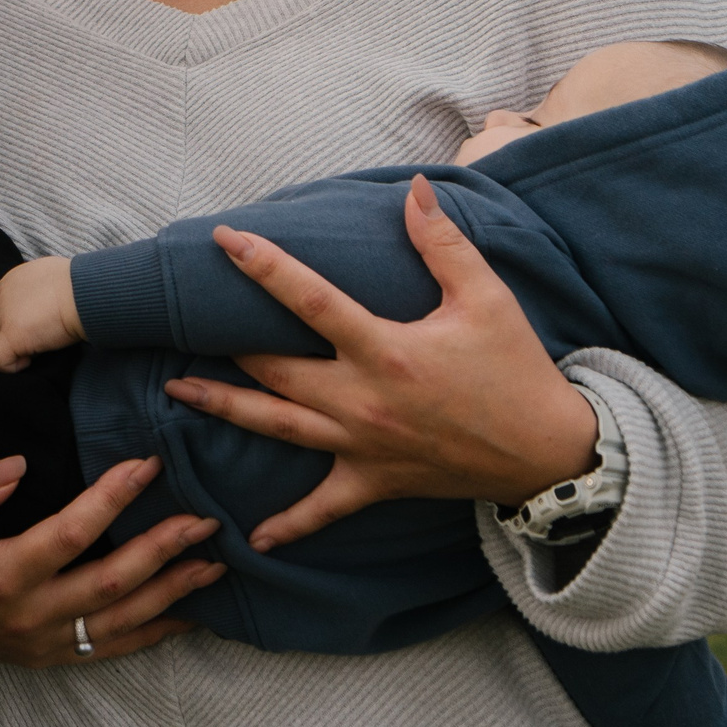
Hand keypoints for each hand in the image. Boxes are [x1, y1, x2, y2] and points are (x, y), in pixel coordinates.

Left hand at [0, 256, 83, 372]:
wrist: (83, 294)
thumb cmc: (77, 287)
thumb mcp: (52, 279)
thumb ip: (39, 290)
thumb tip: (47, 303)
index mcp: (11, 281)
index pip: (4, 307)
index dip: (19, 319)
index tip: (40, 324)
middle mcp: (1, 295)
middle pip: (0, 324)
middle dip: (20, 334)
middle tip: (45, 335)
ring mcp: (2, 316)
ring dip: (19, 347)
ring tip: (43, 344)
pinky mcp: (10, 335)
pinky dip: (11, 365)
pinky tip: (29, 360)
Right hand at [0, 454, 222, 668]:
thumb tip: (14, 464)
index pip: (71, 534)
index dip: (112, 498)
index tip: (146, 464)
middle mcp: (29, 616)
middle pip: (113, 583)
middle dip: (164, 549)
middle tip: (205, 519)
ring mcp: (43, 642)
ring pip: (123, 622)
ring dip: (173, 594)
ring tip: (213, 564)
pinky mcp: (50, 655)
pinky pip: (112, 648)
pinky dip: (155, 632)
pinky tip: (188, 614)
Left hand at [164, 173, 599, 551]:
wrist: (551, 454)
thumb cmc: (516, 371)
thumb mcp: (485, 299)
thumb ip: (442, 243)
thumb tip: (412, 188)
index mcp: (386, 351)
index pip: (310, 301)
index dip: (264, 267)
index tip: (224, 240)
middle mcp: (363, 401)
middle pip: (274, 369)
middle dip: (225, 344)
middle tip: (179, 320)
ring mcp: (363, 447)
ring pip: (277, 427)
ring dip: (224, 408)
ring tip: (175, 391)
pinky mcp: (375, 482)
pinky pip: (323, 508)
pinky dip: (290, 524)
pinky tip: (255, 538)